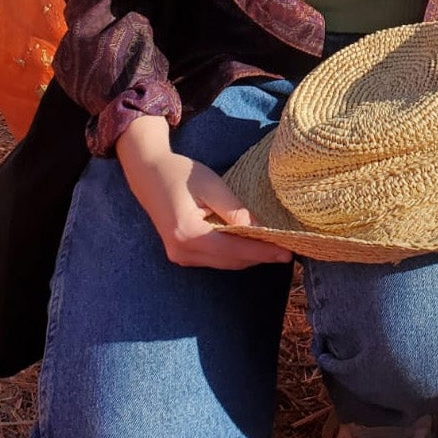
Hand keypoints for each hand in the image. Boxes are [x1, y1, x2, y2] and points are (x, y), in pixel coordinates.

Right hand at [121, 147, 293, 269]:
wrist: (148, 175)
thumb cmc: (181, 175)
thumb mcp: (213, 187)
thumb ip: (236, 212)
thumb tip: (263, 231)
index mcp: (188, 234)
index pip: (235, 250)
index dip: (263, 252)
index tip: (289, 252)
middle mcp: (182, 251)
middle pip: (231, 261)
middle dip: (260, 256)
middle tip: (289, 250)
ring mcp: (179, 255)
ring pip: (224, 262)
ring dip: (249, 257)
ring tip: (275, 248)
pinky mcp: (181, 254)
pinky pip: (215, 259)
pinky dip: (235, 254)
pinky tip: (252, 245)